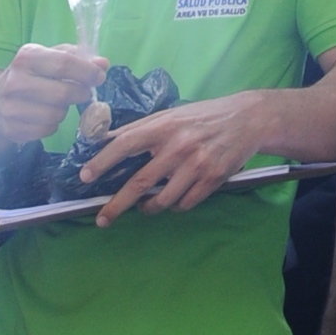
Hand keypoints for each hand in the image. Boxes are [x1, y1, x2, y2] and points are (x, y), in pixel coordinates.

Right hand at [0, 43, 107, 147]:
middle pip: (62, 93)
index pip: (64, 63)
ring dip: (63, 112)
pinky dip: (51, 126)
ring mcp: (9, 107)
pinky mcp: (10, 128)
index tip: (100, 77)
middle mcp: (15, 80)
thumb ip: (76, 58)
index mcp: (26, 57)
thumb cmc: (28, 78)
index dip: (87, 72)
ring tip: (56, 106)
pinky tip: (43, 118)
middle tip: (83, 94)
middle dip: (79, 95)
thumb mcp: (47, 59)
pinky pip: (45, 131)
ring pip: (55, 115)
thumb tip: (103, 64)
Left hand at [84, 93, 274, 225]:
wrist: (249, 119)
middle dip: (118, 204)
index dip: (103, 160)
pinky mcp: (214, 179)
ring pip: (164, 200)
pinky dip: (176, 206)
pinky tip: (175, 198)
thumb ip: (141, 128)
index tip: (86, 176)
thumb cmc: (204, 116)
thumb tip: (106, 138)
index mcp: (164, 126)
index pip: (126, 143)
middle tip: (102, 219)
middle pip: (141, 182)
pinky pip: (186, 204)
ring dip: (150, 208)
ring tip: (145, 206)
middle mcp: (179, 146)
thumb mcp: (172, 115)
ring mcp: (197, 164)